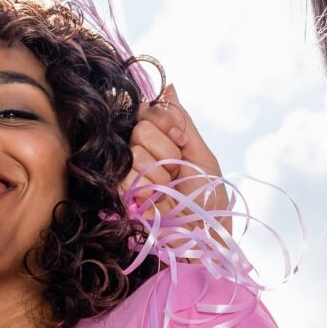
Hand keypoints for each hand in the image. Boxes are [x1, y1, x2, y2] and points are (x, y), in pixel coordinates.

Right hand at [126, 86, 231, 250]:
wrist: (203, 240)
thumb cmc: (208, 202)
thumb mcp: (203, 157)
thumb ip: (183, 123)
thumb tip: (169, 87)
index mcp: (162, 140)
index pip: (148, 110)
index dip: (165, 122)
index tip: (180, 140)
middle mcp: (141, 153)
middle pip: (141, 129)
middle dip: (166, 152)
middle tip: (177, 173)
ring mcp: (128, 174)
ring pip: (134, 153)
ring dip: (159, 175)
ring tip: (168, 193)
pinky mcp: (118, 195)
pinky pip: (124, 176)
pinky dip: (146, 190)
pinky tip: (154, 203)